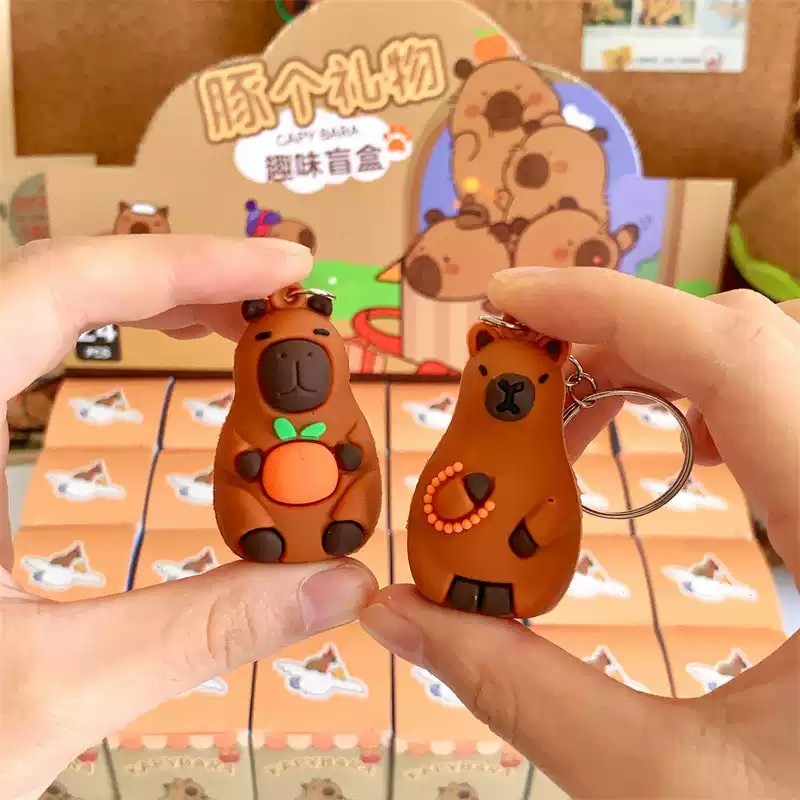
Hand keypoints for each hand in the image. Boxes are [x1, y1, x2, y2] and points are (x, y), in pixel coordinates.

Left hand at [0, 236, 376, 799]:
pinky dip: (102, 333)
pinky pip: (23, 347)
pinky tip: (154, 352)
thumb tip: (339, 585)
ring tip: (236, 322)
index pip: (60, 290)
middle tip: (277, 304)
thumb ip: (206, 627)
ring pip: (34, 308)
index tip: (283, 266)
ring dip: (145, 302)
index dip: (187, 264)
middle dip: (179, 281)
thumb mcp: (55, 688)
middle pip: (52, 283)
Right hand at [360, 268, 799, 799]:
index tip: (505, 301)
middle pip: (747, 341)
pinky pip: (783, 404)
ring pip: (768, 362)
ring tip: (572, 418)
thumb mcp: (665, 787)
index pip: (731, 354)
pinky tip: (670, 448)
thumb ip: (519, 690)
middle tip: (514, 381)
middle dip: (614, 337)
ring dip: (655, 366)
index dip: (605, 305)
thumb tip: (393, 613)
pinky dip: (706, 398)